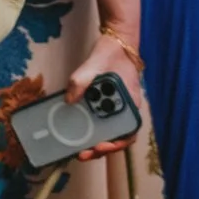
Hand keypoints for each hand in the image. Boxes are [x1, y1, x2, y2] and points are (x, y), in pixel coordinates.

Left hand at [64, 31, 142, 160]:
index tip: (101, 147)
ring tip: (78, 149)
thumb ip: (80, 81)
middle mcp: (125, 110)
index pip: (129, 133)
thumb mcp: (94, 65)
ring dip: (94, 142)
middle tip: (82, 154)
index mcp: (130, 104)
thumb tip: (68, 100)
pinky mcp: (104, 106)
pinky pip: (99, 121)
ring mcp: (115, 109)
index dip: (117, 144)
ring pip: (108, 132)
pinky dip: (90, 129)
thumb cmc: (110, 55)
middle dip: (100, 149)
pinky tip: (76, 130)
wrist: (114, 45)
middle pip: (116, 137)